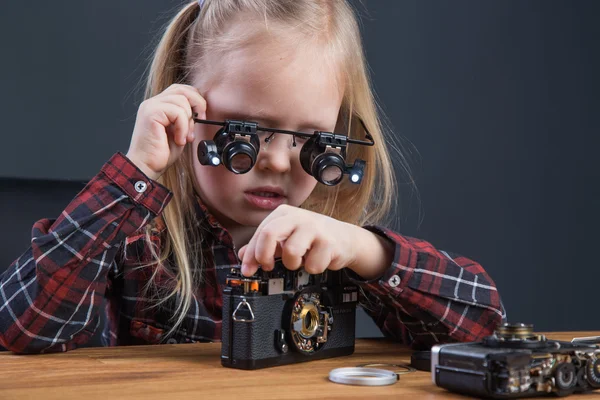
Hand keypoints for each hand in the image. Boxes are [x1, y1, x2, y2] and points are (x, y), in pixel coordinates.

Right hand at [126, 84, 206, 179]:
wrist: (145, 167)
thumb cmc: (160, 154)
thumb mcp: (179, 132)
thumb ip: (185, 118)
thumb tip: (199, 111)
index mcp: (159, 105)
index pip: (180, 90)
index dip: (195, 99)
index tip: (201, 116)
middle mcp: (153, 103)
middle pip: (182, 89)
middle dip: (197, 103)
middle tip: (200, 120)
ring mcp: (150, 107)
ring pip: (181, 101)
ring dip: (188, 122)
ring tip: (183, 137)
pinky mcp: (150, 113)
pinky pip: (177, 112)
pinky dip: (182, 127)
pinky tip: (178, 140)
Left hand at [238, 205, 358, 276]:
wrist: (345, 238)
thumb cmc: (313, 237)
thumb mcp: (287, 236)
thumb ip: (265, 245)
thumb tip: (243, 256)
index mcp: (284, 214)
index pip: (260, 232)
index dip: (251, 254)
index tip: (248, 269)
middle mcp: (299, 217)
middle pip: (270, 234)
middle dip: (264, 255)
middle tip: (268, 266)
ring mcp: (315, 229)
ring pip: (291, 252)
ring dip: (292, 264)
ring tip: (300, 260)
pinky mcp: (329, 243)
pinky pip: (311, 265)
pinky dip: (312, 268)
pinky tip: (317, 260)